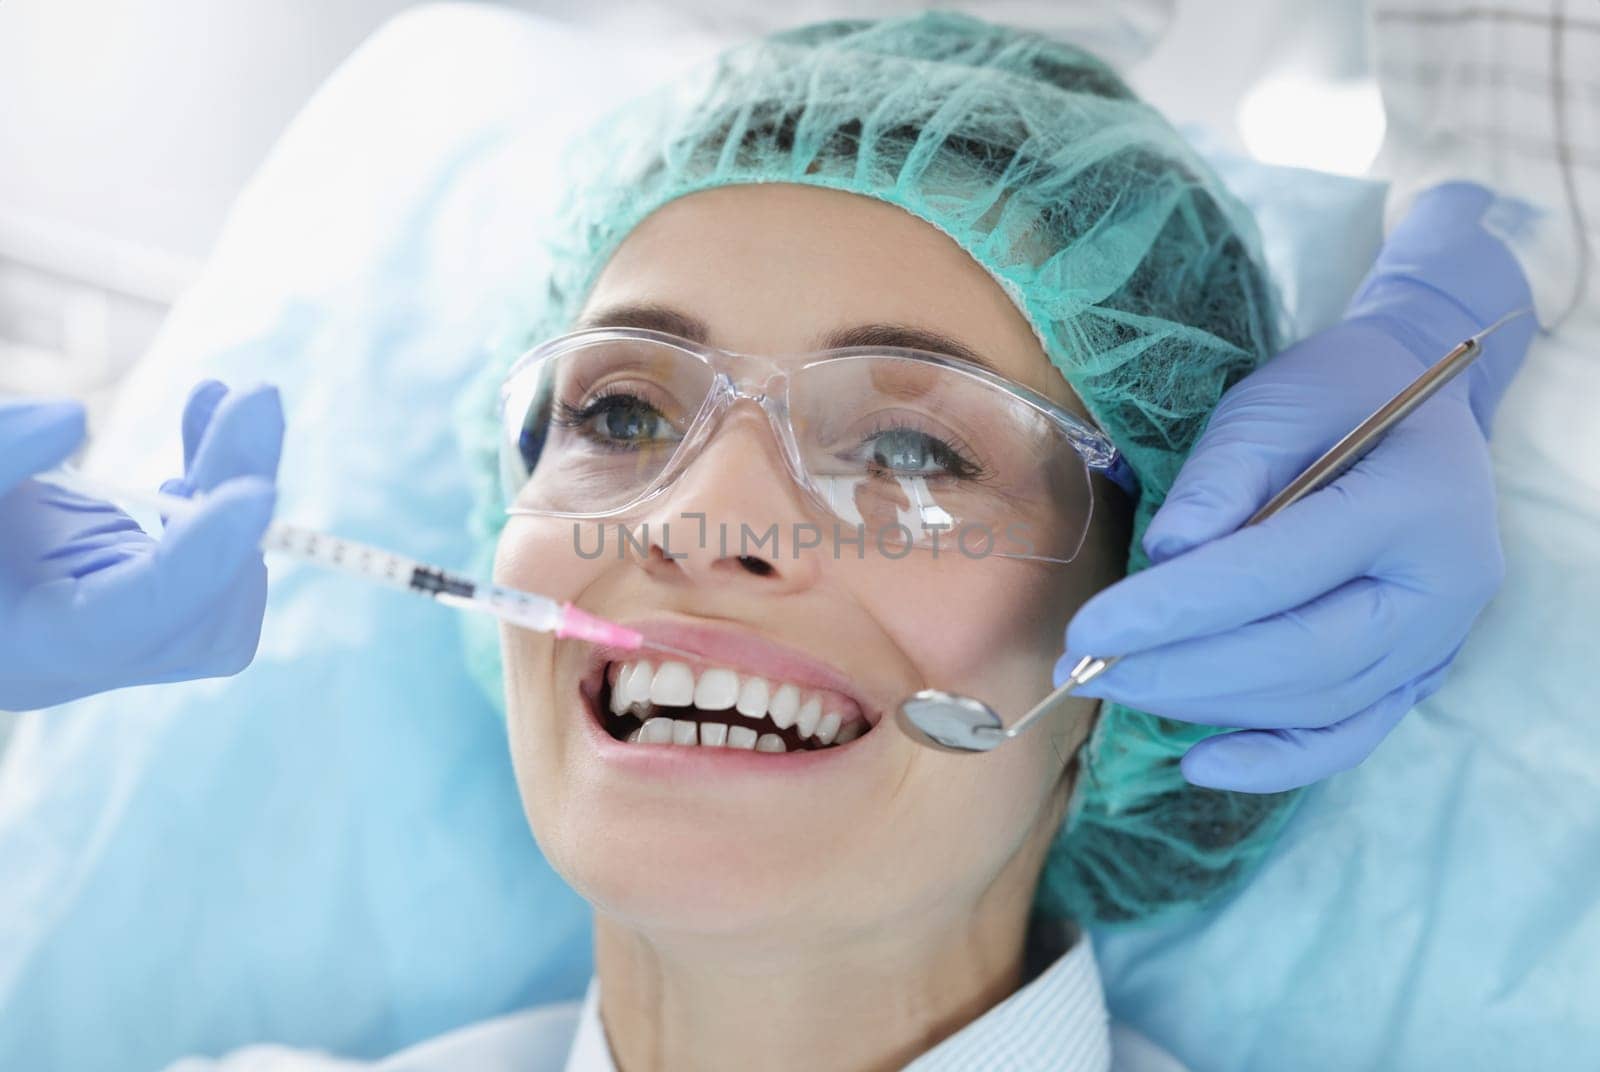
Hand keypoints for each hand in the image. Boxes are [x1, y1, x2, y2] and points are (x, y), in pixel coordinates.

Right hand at [0, 382, 282, 710]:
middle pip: (206, 601)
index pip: (143, 615)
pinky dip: (220, 481)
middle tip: (256, 401)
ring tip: (232, 402)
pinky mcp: (139, 587)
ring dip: (239, 486)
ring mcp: (123, 627)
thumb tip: (73, 418)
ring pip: (227, 583)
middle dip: (238, 501)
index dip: (205, 555)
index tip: (258, 488)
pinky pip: (214, 551)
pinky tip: (205, 411)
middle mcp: (91, 656)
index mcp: (38, 649)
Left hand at [1059, 183, 1535, 792]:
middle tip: (1088, 670)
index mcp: (1410, 505)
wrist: (1422, 404)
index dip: (1174, 610)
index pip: (1274, 574)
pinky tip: (1199, 763)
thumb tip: (1166, 555)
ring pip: (1315, 704)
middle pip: (1299, 657)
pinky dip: (1275, 761)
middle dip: (1180, 672)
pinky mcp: (1419, 673)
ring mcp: (1439, 640)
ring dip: (1208, 706)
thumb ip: (1222, 477)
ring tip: (1120, 687)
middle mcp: (1441, 588)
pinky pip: (1348, 736)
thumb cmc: (1336, 394)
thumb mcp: (1273, 404)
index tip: (1088, 630)